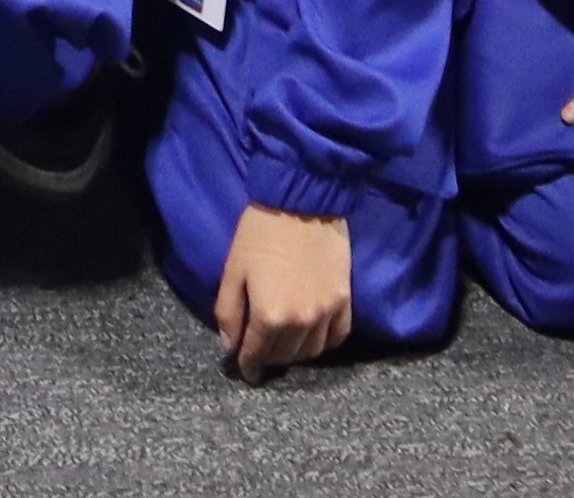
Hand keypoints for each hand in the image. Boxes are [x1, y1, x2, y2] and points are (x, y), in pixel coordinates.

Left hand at [210, 202, 355, 378]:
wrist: (302, 202)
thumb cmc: (260, 232)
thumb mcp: (233, 270)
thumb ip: (228, 312)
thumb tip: (230, 344)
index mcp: (269, 316)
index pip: (257, 354)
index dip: (248, 366)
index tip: (246, 372)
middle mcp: (301, 323)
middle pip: (284, 356)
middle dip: (269, 358)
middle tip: (260, 352)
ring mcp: (327, 313)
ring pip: (311, 351)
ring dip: (295, 354)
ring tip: (283, 345)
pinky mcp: (345, 301)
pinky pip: (337, 337)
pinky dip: (322, 343)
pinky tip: (311, 337)